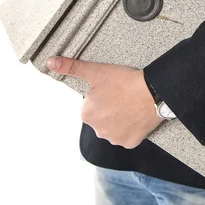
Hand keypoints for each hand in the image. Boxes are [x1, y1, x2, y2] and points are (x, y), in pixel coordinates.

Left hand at [46, 56, 164, 148]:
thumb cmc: (125, 82)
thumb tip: (50, 62)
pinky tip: (136, 117)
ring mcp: (114, 138)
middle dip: (109, 109)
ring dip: (119, 119)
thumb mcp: (96, 71)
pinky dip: (131, 129)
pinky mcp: (130, 143)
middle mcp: (98, 131)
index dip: (101, 96)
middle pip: (101, 118)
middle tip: (122, 97)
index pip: (90, 105)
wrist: (153, 93)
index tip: (112, 90)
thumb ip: (71, 67)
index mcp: (86, 114)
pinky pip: (127, 136)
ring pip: (113, 128)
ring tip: (130, 105)